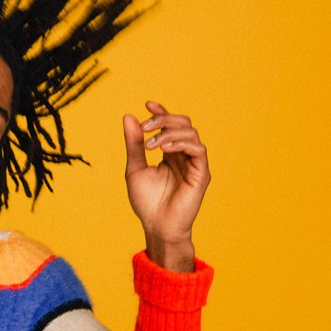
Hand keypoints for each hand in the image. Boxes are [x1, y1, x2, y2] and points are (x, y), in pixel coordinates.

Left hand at [122, 100, 210, 270]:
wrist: (156, 226)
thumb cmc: (146, 201)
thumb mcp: (134, 168)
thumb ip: (134, 144)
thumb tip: (129, 117)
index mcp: (169, 153)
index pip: (170, 125)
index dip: (161, 112)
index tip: (147, 104)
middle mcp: (183, 155)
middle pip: (183, 124)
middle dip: (164, 120)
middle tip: (146, 128)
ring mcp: (194, 163)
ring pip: (191, 133)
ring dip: (169, 132)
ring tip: (151, 144)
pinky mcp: (201, 174)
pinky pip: (198, 150)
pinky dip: (181, 143)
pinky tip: (164, 149)